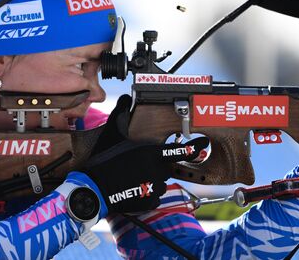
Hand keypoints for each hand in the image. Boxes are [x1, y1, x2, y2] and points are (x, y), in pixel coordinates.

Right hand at [83, 95, 207, 213]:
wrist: (95, 189)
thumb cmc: (104, 161)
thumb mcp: (112, 134)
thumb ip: (122, 114)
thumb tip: (125, 98)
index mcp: (151, 153)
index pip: (178, 150)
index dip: (193, 148)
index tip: (203, 144)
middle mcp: (157, 169)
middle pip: (166, 167)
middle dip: (157, 166)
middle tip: (138, 167)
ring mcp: (155, 187)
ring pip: (162, 183)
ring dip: (153, 180)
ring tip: (133, 179)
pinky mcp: (151, 201)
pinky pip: (155, 196)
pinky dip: (147, 194)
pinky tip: (134, 189)